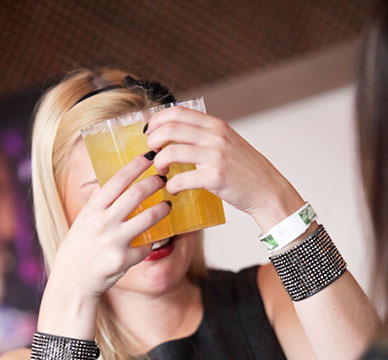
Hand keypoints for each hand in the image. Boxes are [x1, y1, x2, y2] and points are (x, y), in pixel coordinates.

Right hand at [51, 153, 170, 300]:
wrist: (72, 281)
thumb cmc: (80, 248)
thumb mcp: (85, 221)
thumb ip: (102, 205)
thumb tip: (123, 185)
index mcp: (92, 209)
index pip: (118, 179)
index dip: (136, 165)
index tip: (149, 156)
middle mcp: (103, 222)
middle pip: (137, 193)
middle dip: (155, 182)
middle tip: (164, 179)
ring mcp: (114, 241)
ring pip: (148, 217)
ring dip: (163, 208)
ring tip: (168, 205)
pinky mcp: (123, 260)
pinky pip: (146, 246)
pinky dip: (151, 242)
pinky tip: (152, 240)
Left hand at [145, 106, 304, 231]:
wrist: (267, 190)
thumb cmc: (245, 170)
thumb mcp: (228, 143)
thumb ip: (206, 136)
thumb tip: (177, 134)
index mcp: (216, 125)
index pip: (178, 112)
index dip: (157, 120)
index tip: (149, 132)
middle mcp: (215, 136)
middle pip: (170, 129)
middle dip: (153, 141)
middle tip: (151, 153)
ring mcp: (215, 156)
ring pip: (171, 152)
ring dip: (158, 163)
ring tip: (160, 172)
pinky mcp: (215, 177)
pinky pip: (181, 179)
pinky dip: (171, 185)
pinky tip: (173, 189)